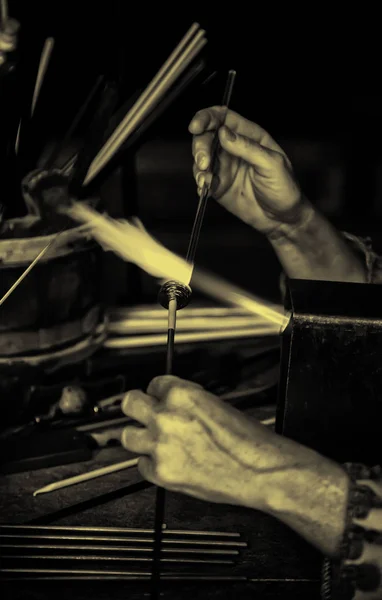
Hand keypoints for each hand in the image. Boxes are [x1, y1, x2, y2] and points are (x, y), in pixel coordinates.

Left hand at [121, 375, 280, 510]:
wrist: (259, 470)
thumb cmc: (246, 439)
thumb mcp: (214, 404)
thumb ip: (187, 402)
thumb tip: (173, 404)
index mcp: (182, 395)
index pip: (154, 384)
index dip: (159, 393)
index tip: (160, 399)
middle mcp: (166, 417)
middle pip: (130, 403)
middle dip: (137, 407)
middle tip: (142, 413)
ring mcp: (160, 445)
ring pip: (128, 436)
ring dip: (139, 437)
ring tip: (152, 440)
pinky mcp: (162, 472)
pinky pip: (142, 465)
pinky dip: (151, 464)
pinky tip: (166, 462)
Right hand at [189, 106, 309, 235]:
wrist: (282, 218)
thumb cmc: (284, 188)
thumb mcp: (271, 165)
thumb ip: (248, 148)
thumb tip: (223, 132)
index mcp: (249, 136)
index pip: (223, 117)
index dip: (206, 117)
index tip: (196, 127)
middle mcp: (234, 148)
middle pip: (207, 136)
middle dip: (200, 147)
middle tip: (204, 163)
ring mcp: (225, 167)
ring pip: (201, 158)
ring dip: (198, 167)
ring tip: (205, 179)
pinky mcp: (218, 185)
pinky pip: (203, 179)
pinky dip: (200, 182)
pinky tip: (205, 189)